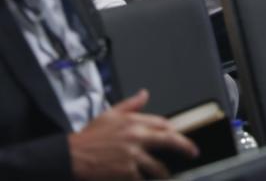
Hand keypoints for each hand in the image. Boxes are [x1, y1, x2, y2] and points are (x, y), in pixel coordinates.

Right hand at [69, 90, 196, 180]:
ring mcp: (133, 156)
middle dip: (185, 147)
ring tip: (166, 176)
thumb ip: (130, 105)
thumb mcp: (109, 114)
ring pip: (157, 166)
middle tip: (193, 152)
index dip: (173, 131)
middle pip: (169, 140)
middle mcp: (136, 137)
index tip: (180, 136)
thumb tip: (144, 94)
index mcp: (133, 121)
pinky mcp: (127, 172)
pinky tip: (144, 180)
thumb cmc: (89, 137)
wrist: (72, 156)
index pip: (162, 124)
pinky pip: (142, 179)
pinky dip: (144, 180)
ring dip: (163, 173)